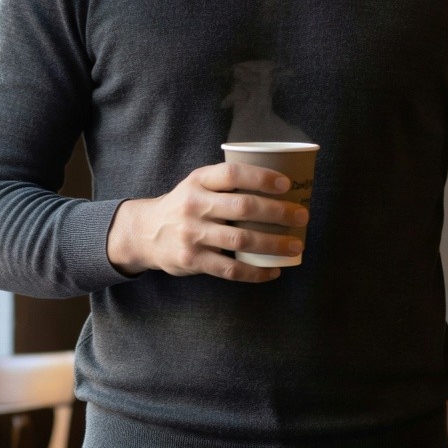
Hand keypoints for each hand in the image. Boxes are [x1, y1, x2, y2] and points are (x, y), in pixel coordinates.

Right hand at [106, 162, 308, 281]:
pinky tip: (273, 271)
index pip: (232, 174)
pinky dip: (255, 273)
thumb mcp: (196, 184)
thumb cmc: (184, 206)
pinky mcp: (193, 260)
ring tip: (296, 245)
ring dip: (273, 244)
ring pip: (241, 241)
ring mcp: (192, 235)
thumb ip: (226, 183)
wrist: (145, 233)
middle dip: (278, 212)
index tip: (286, 185)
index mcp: (198, 181)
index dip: (261, 178)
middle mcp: (194, 206)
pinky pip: (230, 270)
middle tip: (302, 216)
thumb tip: (279, 187)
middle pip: (243, 207)